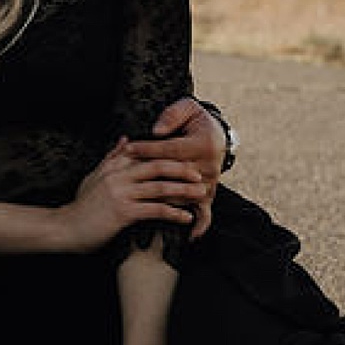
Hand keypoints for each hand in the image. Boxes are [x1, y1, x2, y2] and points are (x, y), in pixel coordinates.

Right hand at [53, 139, 206, 251]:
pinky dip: (173, 213)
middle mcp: (119, 176)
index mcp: (113, 166)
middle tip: (200, 173)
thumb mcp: (94, 176)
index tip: (186, 157)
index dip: (168, 154)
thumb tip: (125, 139)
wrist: (65, 228)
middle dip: (181, 169)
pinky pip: (155, 210)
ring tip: (200, 193)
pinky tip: (186, 217)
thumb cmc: (81, 206)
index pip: (146, 153)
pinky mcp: (123, 212)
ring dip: (183, 190)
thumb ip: (111, 158)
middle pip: (157, 166)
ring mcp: (121, 193)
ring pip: (160, 187)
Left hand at [123, 98, 221, 239]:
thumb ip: (172, 115)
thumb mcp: (187, 108)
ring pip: (183, 195)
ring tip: (140, 206)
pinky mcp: (208, 193)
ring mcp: (208, 183)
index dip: (147, 148)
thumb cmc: (197, 120)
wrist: (217, 134)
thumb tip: (157, 130)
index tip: (128, 148)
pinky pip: (205, 212)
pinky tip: (189, 236)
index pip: (169, 149)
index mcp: (202, 144)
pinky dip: (199, 225)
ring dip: (162, 201)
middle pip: (174, 175)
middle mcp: (208, 166)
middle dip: (149, 177)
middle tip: (128, 180)